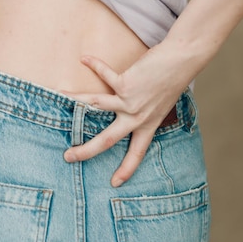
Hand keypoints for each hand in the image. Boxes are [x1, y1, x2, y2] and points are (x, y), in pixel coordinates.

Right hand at [63, 45, 191, 186]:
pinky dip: (94, 64)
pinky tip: (85, 59)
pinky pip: (105, 74)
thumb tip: (127, 107)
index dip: (127, 168)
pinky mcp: (126, 84)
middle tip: (68, 157)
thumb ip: (145, 110)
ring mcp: (130, 102)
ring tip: (60, 97)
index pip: (137, 152)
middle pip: (107, 140)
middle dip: (85, 150)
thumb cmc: (172, 79)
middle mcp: (137, 117)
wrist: (182, 61)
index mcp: (148, 125)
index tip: (115, 183)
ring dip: (75, 100)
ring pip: (96, 105)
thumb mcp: (161, 104)